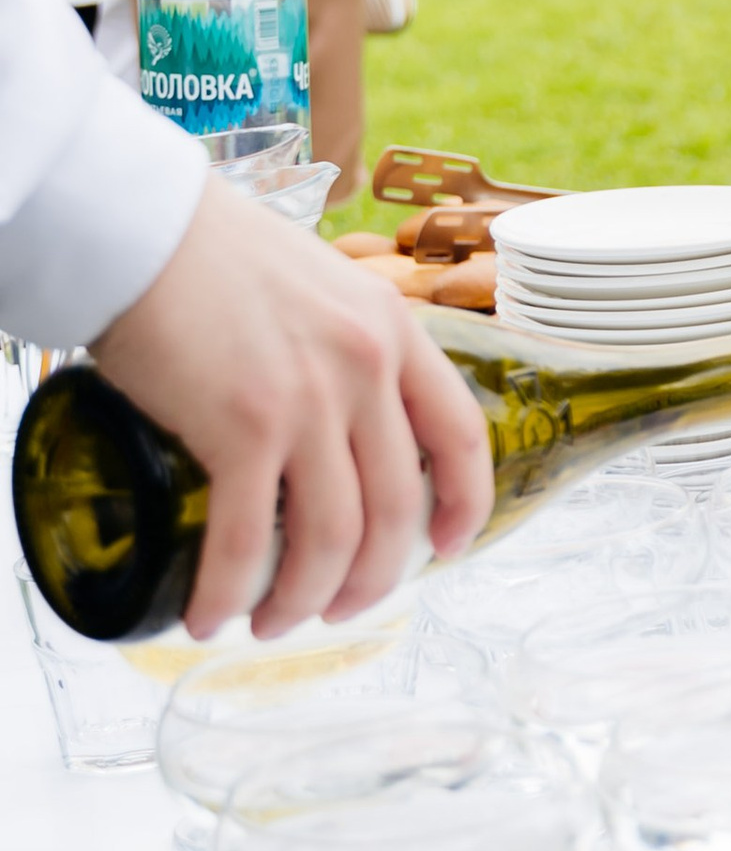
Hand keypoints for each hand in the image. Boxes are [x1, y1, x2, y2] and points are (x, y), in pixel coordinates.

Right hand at [90, 180, 493, 637]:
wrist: (147, 230)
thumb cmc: (216, 252)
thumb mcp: (321, 284)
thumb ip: (344, 343)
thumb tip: (335, 414)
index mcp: (394, 331)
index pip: (461, 434)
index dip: (464, 505)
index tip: (446, 548)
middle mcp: (366, 368)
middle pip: (395, 508)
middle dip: (370, 579)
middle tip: (337, 608)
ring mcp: (310, 401)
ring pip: (330, 539)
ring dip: (304, 599)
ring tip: (271, 621)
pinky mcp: (242, 428)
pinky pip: (249, 542)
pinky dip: (232, 592)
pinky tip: (212, 614)